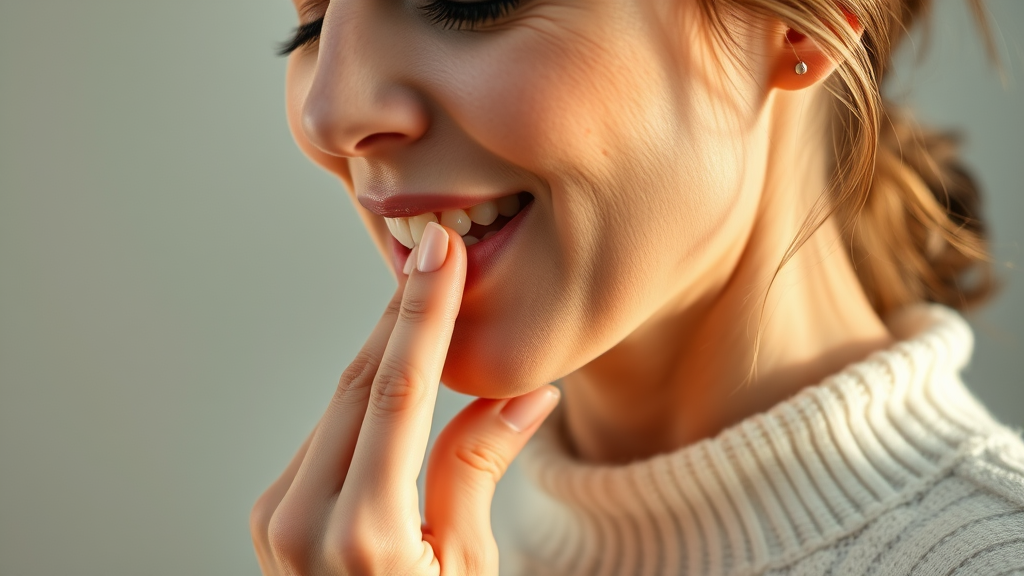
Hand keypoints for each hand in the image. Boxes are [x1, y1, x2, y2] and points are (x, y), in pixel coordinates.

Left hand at [250, 222, 560, 574]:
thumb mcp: (469, 567)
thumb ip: (481, 467)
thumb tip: (524, 388)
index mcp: (360, 536)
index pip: (395, 391)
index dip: (423, 312)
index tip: (440, 251)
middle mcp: (300, 520)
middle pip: (359, 383)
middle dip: (403, 314)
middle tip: (439, 254)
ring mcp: (276, 518)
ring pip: (341, 402)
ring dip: (387, 352)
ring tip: (430, 301)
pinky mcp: (273, 514)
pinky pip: (328, 433)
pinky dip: (367, 396)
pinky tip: (398, 368)